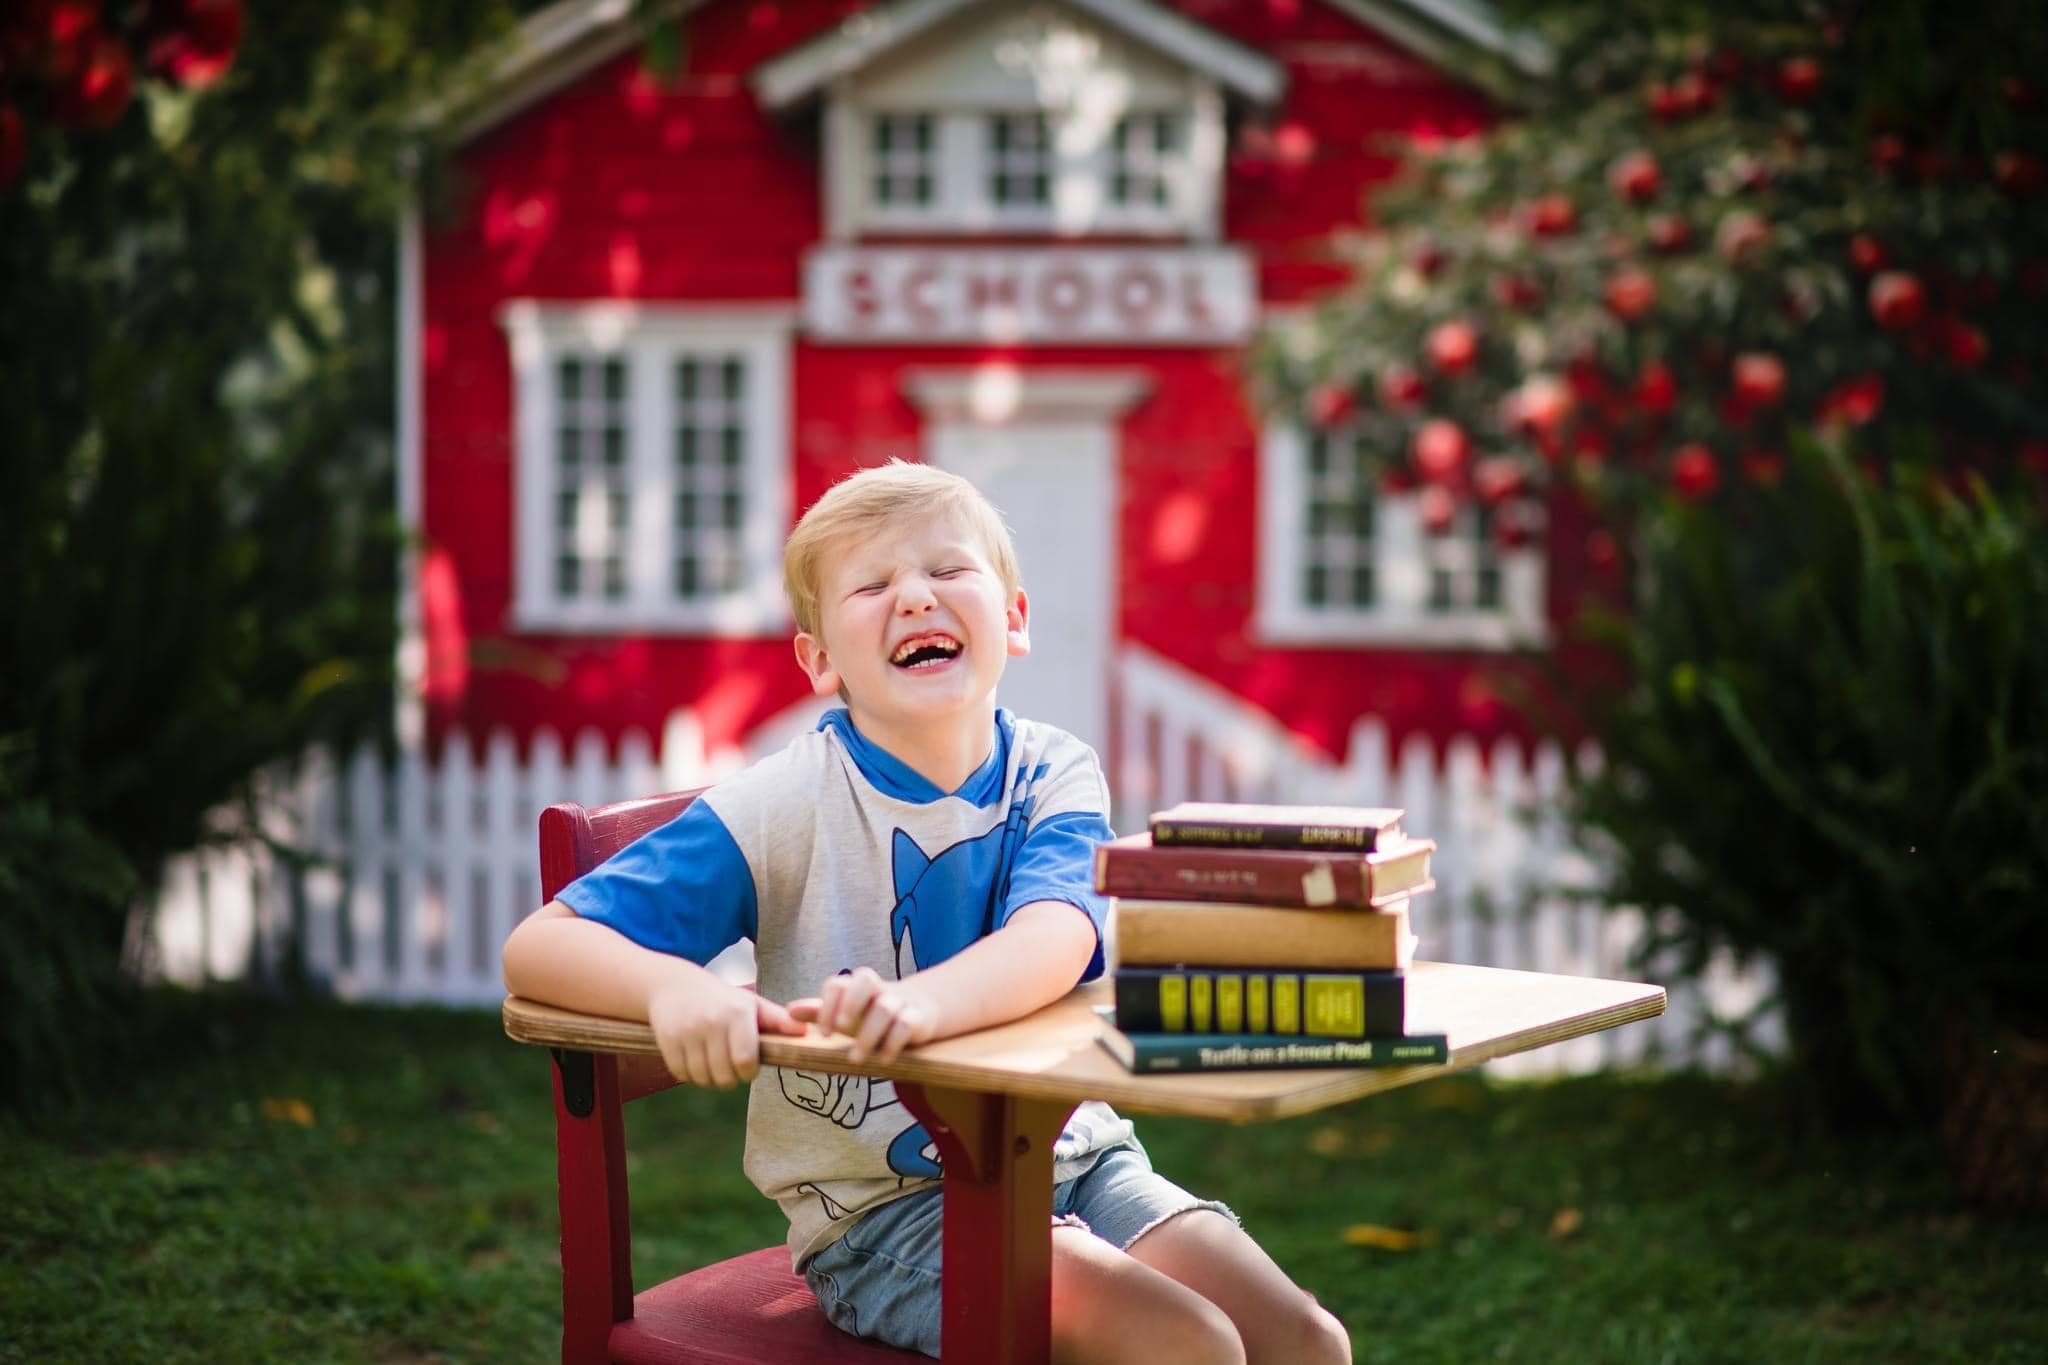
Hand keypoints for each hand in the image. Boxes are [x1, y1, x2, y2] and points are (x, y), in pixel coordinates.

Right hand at [647, 977, 803, 1088]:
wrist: (672, 985)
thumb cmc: (720, 999)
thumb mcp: (750, 1004)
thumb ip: (778, 1020)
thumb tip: (805, 1032)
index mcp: (737, 1012)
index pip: (745, 1061)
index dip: (749, 1073)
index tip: (748, 1068)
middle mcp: (712, 1021)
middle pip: (724, 1076)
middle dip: (730, 1078)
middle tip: (729, 1066)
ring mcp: (687, 1031)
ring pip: (703, 1078)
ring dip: (710, 1079)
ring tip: (713, 1064)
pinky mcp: (667, 1040)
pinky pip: (682, 1074)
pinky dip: (690, 1075)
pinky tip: (695, 1060)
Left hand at [788, 966, 936, 1064]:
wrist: (920, 1009)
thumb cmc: (872, 1013)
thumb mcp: (845, 1013)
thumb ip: (819, 1011)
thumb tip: (789, 1010)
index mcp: (857, 986)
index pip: (838, 984)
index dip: (827, 1007)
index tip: (823, 1035)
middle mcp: (878, 988)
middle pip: (865, 978)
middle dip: (850, 1003)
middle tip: (841, 1029)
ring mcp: (900, 1000)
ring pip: (885, 1007)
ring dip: (868, 1036)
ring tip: (856, 1059)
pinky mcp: (918, 1016)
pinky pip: (907, 1024)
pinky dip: (893, 1044)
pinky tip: (883, 1060)